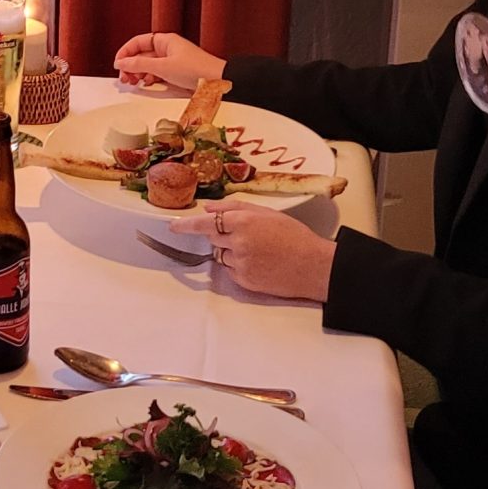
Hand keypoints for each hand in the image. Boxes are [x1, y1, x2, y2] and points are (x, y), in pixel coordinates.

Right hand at [111, 31, 223, 90]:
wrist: (217, 82)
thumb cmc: (195, 70)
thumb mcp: (163, 67)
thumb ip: (139, 65)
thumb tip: (121, 63)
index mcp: (165, 41)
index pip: (138, 42)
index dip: (125, 52)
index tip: (117, 64)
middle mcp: (167, 49)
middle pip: (142, 54)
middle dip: (130, 65)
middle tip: (124, 78)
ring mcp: (171, 61)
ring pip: (148, 65)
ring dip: (138, 73)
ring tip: (133, 82)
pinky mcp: (175, 73)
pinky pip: (156, 73)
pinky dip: (149, 78)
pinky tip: (146, 84)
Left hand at [169, 203, 333, 303]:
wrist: (313, 266)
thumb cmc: (295, 236)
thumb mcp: (268, 213)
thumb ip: (235, 208)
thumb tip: (208, 208)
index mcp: (244, 221)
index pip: (206, 222)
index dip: (187, 225)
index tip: (174, 226)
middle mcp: (239, 242)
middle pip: (212, 237)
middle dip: (221, 234)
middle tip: (245, 234)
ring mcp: (240, 263)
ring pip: (220, 254)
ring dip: (230, 250)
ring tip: (257, 250)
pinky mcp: (244, 280)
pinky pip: (230, 270)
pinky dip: (238, 266)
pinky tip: (259, 263)